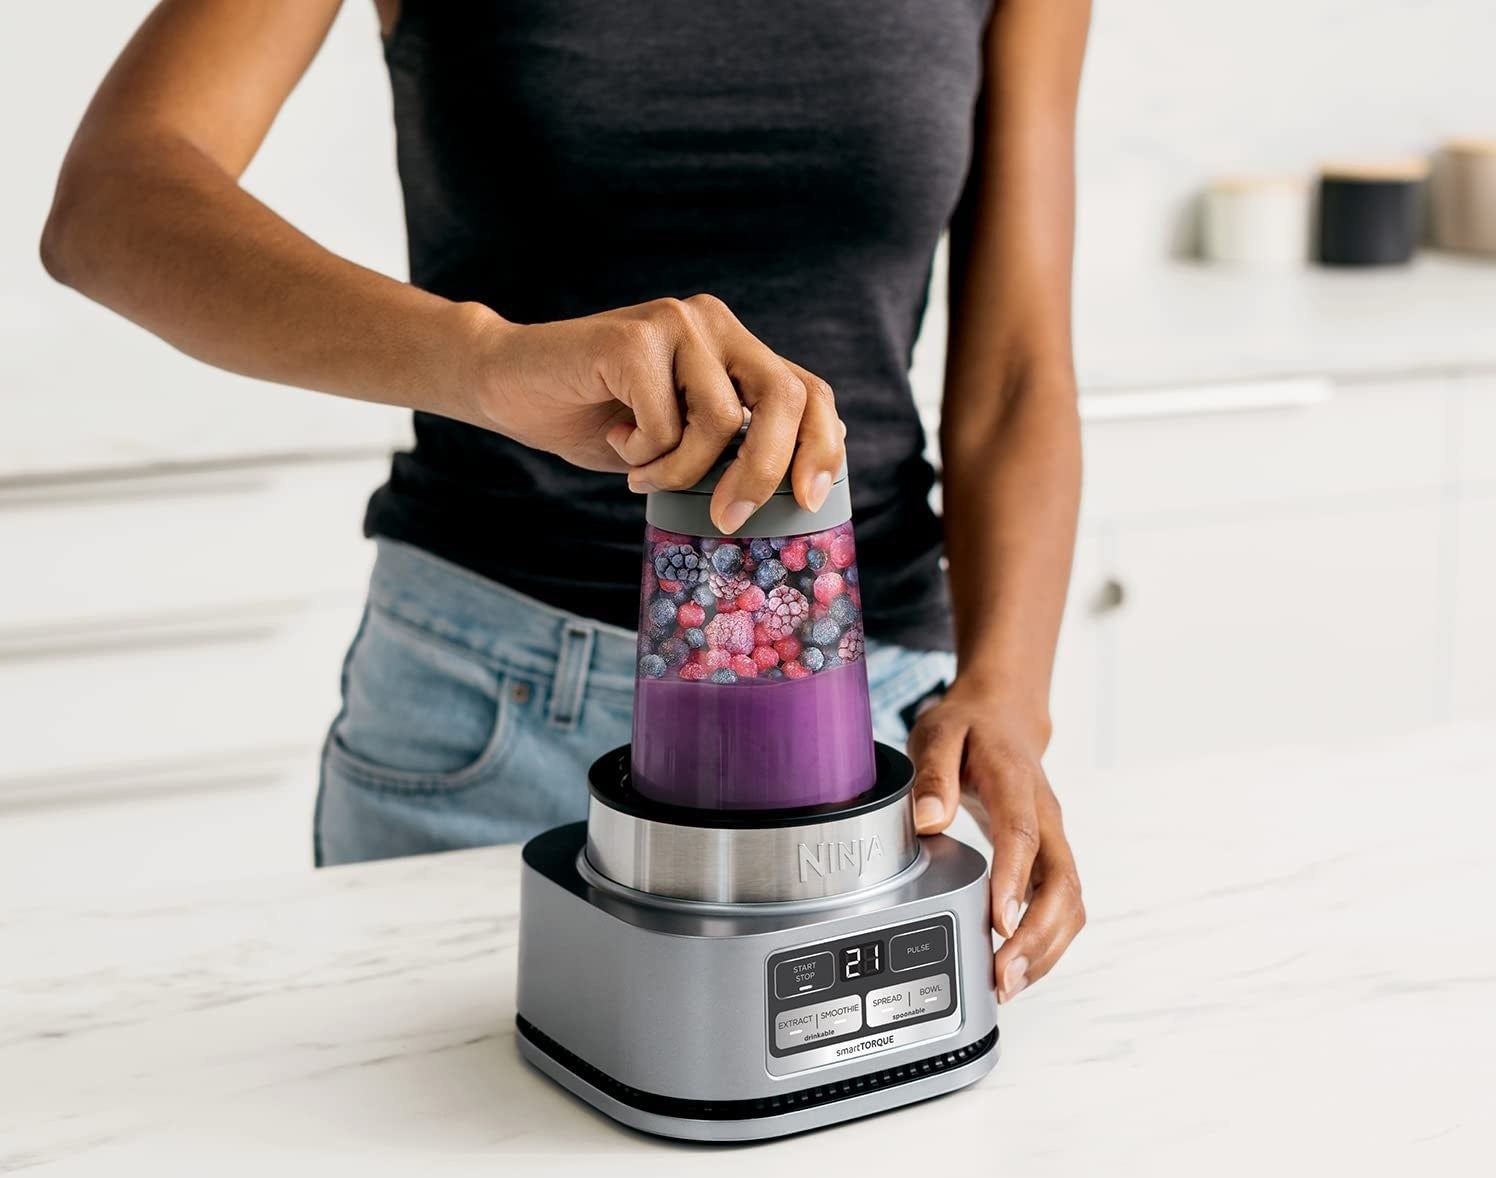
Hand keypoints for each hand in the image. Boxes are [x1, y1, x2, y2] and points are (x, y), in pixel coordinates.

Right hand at [458, 295, 844, 533]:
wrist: (508, 386)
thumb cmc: (597, 421)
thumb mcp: (679, 441)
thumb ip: (730, 446)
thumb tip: (792, 493)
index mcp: (735, 349)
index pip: (809, 392)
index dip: (821, 446)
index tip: (809, 500)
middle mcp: (715, 325)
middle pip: (785, 398)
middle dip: (765, 470)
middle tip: (728, 518)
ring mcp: (677, 324)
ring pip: (721, 419)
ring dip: (679, 469)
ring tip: (642, 472)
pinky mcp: (635, 338)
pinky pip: (666, 423)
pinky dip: (642, 454)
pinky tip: (614, 439)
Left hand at [906, 680, 1083, 1001]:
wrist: (1005, 715)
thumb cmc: (970, 726)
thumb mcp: (938, 732)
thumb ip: (933, 774)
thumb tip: (929, 819)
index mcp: (1017, 783)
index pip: (1022, 836)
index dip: (1014, 882)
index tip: (1000, 924)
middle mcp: (1047, 817)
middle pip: (1061, 883)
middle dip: (1037, 936)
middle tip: (1004, 975)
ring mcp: (1054, 840)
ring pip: (1070, 902)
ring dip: (1047, 948)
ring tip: (1009, 985)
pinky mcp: (1051, 858)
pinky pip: (1062, 905)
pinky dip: (1047, 941)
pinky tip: (1018, 967)